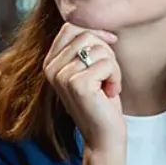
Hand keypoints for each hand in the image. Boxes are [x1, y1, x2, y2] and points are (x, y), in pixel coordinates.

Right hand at [44, 22, 124, 149]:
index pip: (70, 27)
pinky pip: (107, 64)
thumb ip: (85, 48)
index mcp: (49, 62)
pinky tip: (109, 94)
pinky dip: (116, 78)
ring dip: (113, 68)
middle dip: (107, 53)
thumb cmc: (100, 102)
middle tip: (107, 75)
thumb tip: (101, 28)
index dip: (95, 31)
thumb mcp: (87, 70)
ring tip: (107, 86)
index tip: (110, 43)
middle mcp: (51, 68)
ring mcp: (62, 76)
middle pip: (87, 36)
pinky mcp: (78, 84)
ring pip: (100, 50)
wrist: (102, 136)